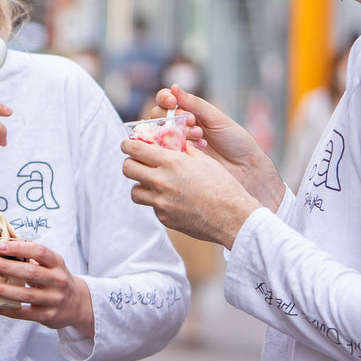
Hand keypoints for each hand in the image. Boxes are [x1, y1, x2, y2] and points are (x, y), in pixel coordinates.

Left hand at [0, 239, 93, 333]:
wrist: (78, 304)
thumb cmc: (56, 279)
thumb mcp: (52, 265)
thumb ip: (31, 258)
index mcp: (57, 263)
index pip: (40, 252)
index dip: (20, 248)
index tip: (1, 246)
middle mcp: (57, 281)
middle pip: (31, 273)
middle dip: (7, 267)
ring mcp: (53, 300)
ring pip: (25, 295)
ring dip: (2, 289)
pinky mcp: (47, 316)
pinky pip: (22, 313)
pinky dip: (3, 309)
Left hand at [122, 134, 260, 248]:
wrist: (233, 217)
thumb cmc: (223, 186)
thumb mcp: (204, 161)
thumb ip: (184, 151)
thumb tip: (173, 142)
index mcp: (171, 162)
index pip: (135, 149)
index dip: (128, 144)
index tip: (128, 144)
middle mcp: (161, 181)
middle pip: (127, 169)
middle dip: (131, 163)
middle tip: (139, 163)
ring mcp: (160, 202)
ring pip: (134, 191)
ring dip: (141, 185)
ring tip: (154, 183)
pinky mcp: (164, 218)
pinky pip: (152, 207)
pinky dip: (157, 202)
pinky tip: (173, 200)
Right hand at [153, 86, 285, 210]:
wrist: (245, 167)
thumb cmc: (235, 140)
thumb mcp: (216, 118)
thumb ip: (195, 104)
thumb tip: (174, 87)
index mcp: (190, 111)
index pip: (166, 100)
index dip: (165, 99)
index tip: (172, 102)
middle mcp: (180, 126)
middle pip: (158, 116)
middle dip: (173, 117)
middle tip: (192, 122)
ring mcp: (177, 143)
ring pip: (161, 132)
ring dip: (179, 132)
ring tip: (201, 137)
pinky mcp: (177, 159)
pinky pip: (167, 150)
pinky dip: (180, 146)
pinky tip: (200, 147)